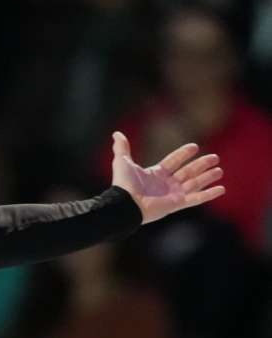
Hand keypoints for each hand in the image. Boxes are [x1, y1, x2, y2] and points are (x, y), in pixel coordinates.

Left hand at [110, 130, 224, 224]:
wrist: (125, 203)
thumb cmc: (124, 184)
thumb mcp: (123, 162)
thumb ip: (122, 148)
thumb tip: (116, 134)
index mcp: (155, 174)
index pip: (173, 161)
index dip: (183, 154)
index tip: (195, 147)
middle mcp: (166, 184)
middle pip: (188, 172)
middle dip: (201, 165)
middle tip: (215, 158)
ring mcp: (172, 194)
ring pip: (195, 184)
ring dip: (208, 177)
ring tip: (220, 171)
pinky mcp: (177, 204)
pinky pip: (196, 199)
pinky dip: (209, 194)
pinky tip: (221, 189)